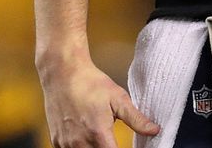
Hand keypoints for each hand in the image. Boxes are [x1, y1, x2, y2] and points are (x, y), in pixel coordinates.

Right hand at [37, 56, 159, 147]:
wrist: (62, 71)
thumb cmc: (90, 82)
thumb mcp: (117, 98)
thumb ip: (136, 118)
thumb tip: (155, 130)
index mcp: (98, 134)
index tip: (121, 145)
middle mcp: (80, 143)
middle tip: (111, 141)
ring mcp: (65, 143)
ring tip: (99, 139)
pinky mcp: (56, 140)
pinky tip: (84, 139)